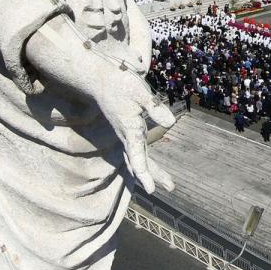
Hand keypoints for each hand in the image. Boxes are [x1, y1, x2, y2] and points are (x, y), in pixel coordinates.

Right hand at [95, 69, 176, 193]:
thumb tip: (171, 123)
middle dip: (154, 176)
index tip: (151, 190)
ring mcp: (125, 133)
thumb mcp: (140, 93)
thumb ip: (155, 108)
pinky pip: (135, 150)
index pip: (137, 157)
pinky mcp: (126, 129)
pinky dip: (143, 161)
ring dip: (151, 170)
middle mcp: (126, 135)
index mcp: (130, 130)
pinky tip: (150, 165)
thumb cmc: (119, 84)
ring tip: (166, 182)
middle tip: (171, 187)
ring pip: (138, 158)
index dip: (145, 174)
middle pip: (140, 162)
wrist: (99, 79)